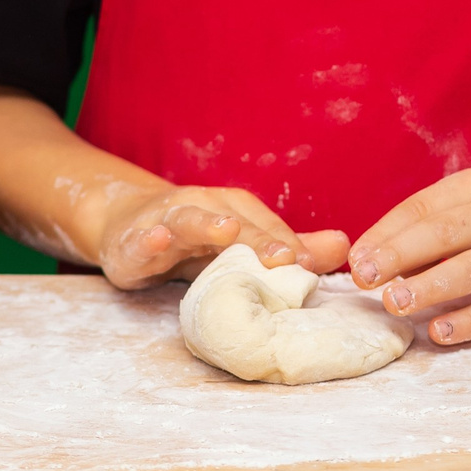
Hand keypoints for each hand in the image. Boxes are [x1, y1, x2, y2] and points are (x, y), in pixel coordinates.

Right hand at [89, 183, 348, 291]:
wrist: (125, 226)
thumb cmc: (194, 241)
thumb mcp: (239, 245)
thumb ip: (291, 248)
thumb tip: (345, 247)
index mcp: (232, 209)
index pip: (266, 224)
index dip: (289, 242)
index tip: (313, 264)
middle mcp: (202, 207)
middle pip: (234, 220)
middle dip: (259, 238)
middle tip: (285, 257)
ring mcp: (164, 221)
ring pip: (187, 220)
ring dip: (206, 224)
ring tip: (226, 231)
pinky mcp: (131, 242)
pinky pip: (139, 240)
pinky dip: (147, 239)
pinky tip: (155, 240)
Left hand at [348, 168, 470, 345]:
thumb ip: (434, 223)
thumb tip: (375, 256)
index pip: (423, 207)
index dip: (386, 233)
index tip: (355, 258)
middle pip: (444, 235)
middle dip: (399, 256)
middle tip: (364, 277)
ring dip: (427, 288)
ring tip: (392, 302)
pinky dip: (467, 323)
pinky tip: (438, 332)